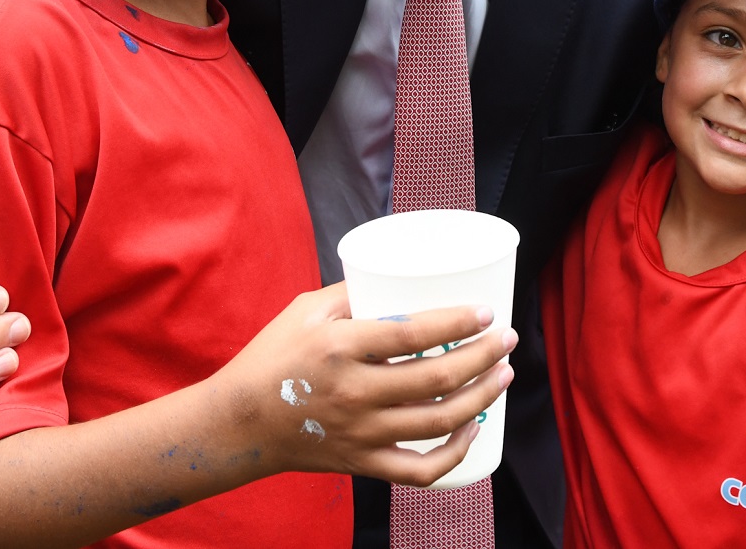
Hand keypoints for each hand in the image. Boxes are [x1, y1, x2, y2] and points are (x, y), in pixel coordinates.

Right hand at [218, 283, 515, 486]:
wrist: (238, 423)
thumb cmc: (272, 357)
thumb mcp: (306, 310)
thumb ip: (353, 292)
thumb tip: (402, 275)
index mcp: (340, 348)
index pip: (413, 334)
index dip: (457, 323)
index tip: (486, 312)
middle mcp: (354, 393)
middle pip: (436, 379)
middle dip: (485, 357)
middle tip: (506, 339)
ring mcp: (360, 433)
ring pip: (438, 422)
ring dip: (481, 398)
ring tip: (503, 375)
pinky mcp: (362, 462)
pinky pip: (419, 470)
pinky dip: (454, 454)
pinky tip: (473, 430)